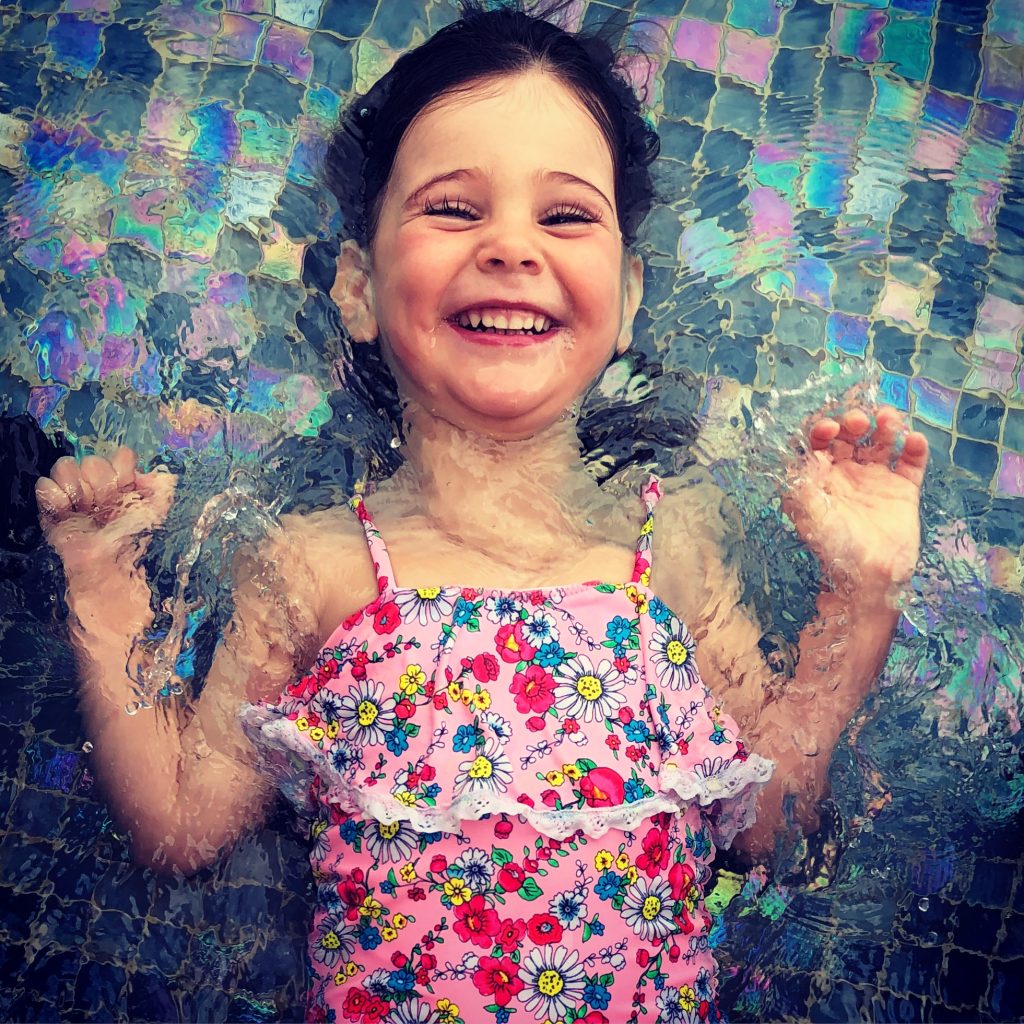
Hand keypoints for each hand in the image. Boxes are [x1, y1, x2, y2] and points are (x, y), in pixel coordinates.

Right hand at [35, 446, 176, 579]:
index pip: (121, 456)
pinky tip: (67, 513)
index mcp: (124, 483)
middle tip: (103, 506)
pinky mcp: (51, 509)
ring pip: (65, 466)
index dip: (122, 469)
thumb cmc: (135, 546)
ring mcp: (74, 495)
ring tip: (84, 509)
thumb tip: (155, 474)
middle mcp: (98, 484)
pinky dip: (55, 497)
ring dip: (77, 488)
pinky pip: (45, 485)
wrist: (110, 575)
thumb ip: (160, 490)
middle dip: (100, 483)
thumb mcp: (156, 516)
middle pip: (92, 461)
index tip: (124, 487)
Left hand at [782, 406, 928, 593]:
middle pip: (851, 437)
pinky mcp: (903, 490)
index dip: (822, 430)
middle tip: (858, 420)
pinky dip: (915, 449)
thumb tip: (804, 454)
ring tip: (889, 418)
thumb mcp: (809, 514)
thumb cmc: (834, 547)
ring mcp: (876, 480)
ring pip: (882, 443)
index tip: (828, 427)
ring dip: (886, 427)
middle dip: (853, 423)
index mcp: (821, 478)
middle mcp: (847, 475)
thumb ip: (803, 483)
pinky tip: (914, 440)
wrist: (869, 577)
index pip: (819, 444)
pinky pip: (911, 463)